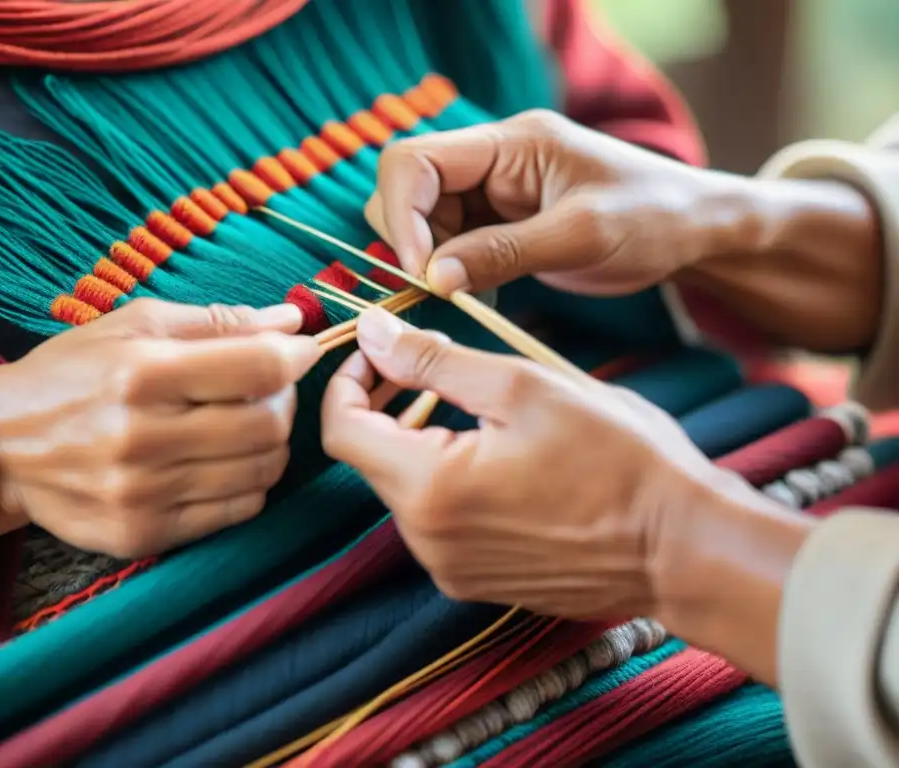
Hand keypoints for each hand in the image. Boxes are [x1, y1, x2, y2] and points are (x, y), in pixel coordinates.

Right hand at [0, 299, 318, 557]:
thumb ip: (218, 322)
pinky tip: (225, 461)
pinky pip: (237, 511)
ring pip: (262, 472)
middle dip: (284, 402)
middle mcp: (143, 437)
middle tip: (268, 389)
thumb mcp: (134, 325)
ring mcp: (143, 494)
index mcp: (141, 373)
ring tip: (246, 424)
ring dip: (271, 443)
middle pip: (269, 426)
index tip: (300, 350)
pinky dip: (248, 483)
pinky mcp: (143, 534)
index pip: (259, 368)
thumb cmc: (71, 373)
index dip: (296, 356)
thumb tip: (291, 321)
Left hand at [321, 309, 807, 653]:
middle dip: (386, 403)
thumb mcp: (523, 387)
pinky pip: (437, 520)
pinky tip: (490, 449)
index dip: (347, 380)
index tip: (376, 348)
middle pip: (371, 459)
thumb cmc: (618, 460)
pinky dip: (444, 475)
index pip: (341, 430)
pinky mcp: (478, 579)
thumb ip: (434, 360)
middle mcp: (428, 542)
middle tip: (424, 361)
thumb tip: (371, 332)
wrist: (684, 547)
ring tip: (464, 398)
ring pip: (404, 488)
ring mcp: (452, 568)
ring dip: (417, 437)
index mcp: (429, 490)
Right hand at [364, 109, 734, 296]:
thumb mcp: (581, 237)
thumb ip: (502, 254)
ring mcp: (494, 192)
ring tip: (468, 294)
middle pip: (410, 191)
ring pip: (425, 222)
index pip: (414, 161)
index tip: (421, 272)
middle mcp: (493, 161)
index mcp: (510, 143)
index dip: (402, 216)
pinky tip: (480, 295)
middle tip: (442, 288)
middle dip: (413, 241)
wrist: (693, 229)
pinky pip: (451, 244)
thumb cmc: (653, 219)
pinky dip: (452, 273)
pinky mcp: (501, 223)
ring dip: (432, 262)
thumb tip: (432, 277)